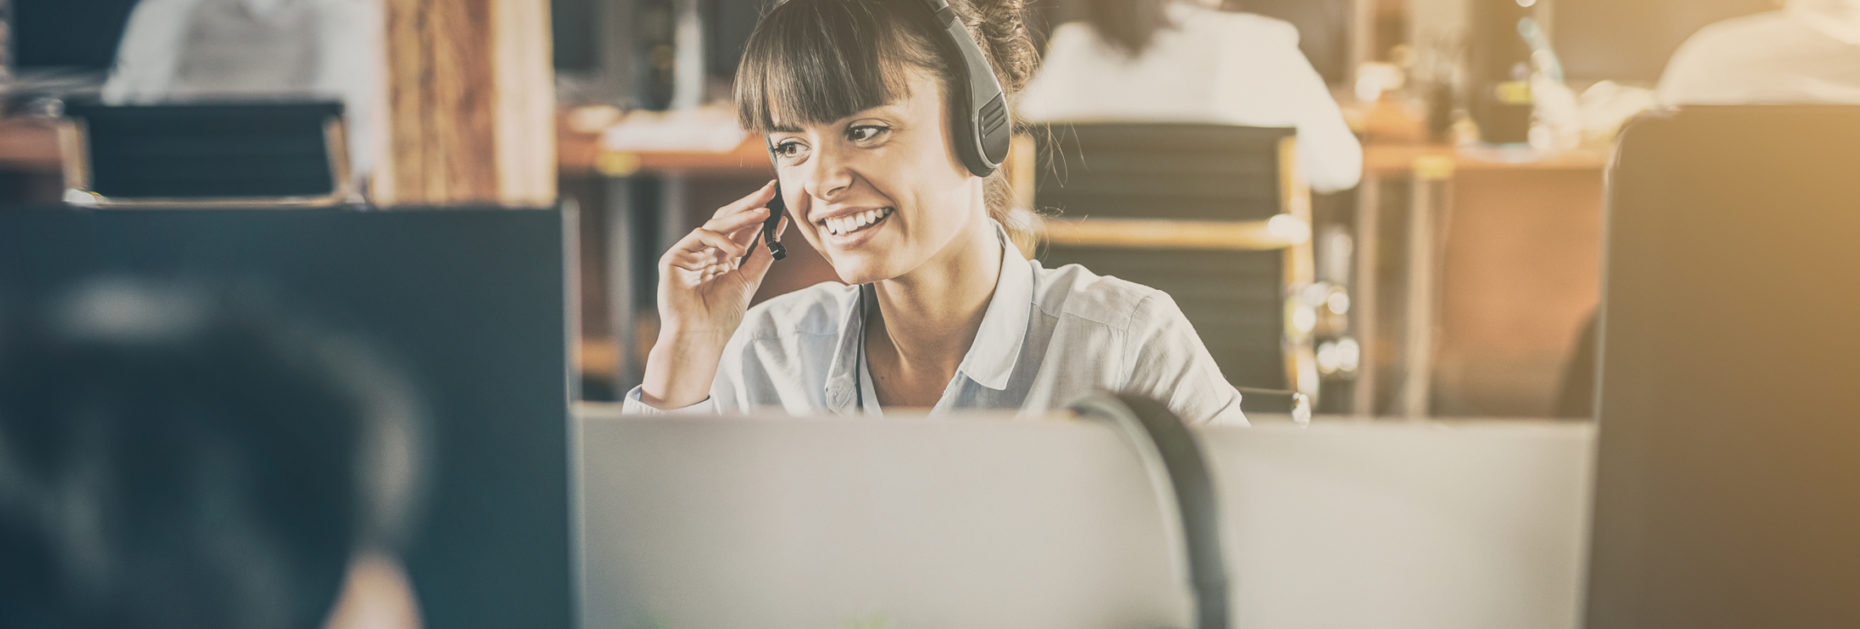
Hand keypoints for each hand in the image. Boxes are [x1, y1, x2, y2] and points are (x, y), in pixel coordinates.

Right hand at [641, 180, 786, 406]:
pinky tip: (736, 251)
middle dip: (749, 204)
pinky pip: (699, 235)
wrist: (700, 336)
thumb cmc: (722, 316)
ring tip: (764, 212)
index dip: (758, 213)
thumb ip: (762, 253)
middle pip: (728, 220)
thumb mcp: (748, 280)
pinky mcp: (674, 257)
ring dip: (741, 216)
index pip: (742, 230)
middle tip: (769, 189)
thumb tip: (780, 225)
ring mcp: (689, 254)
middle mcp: (706, 253)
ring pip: (716, 224)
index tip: (776, 198)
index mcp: (723, 259)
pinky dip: (720, 239)